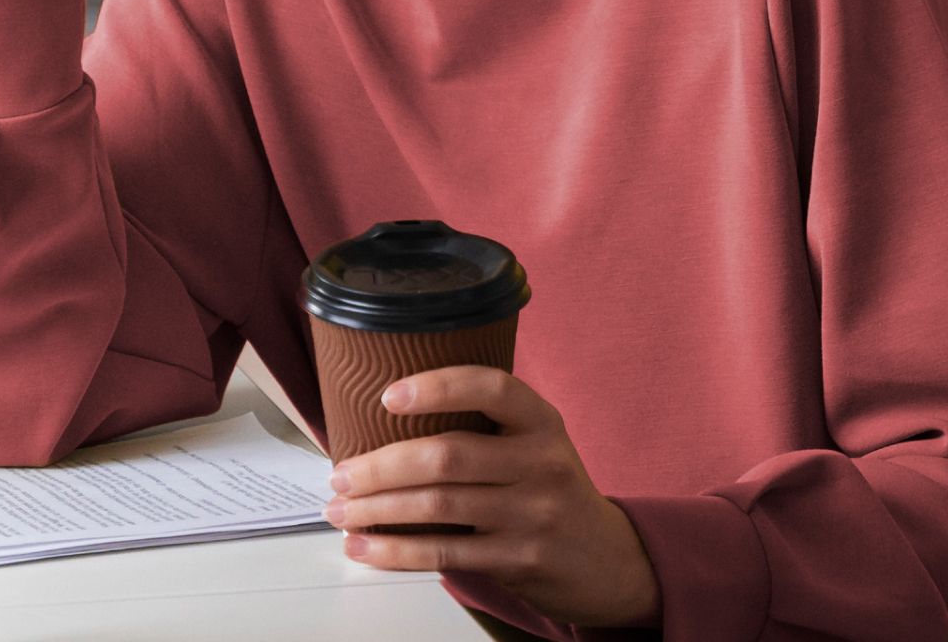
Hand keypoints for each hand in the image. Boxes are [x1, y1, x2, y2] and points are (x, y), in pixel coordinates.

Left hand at [325, 367, 659, 628]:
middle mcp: (541, 463)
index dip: (438, 387)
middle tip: (340, 474)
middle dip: (380, 466)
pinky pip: (444, 553)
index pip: (492, 388)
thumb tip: (387, 423)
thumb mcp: (536, 447)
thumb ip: (485, 430)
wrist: (607, 560)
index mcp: (541, 423)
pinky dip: (395, 551)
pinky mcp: (520, 559)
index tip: (388, 395)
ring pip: (438, 505)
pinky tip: (364, 548)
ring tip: (340, 510)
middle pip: (447, 455)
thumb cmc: (551, 493)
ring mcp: (533, 514)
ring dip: (376, 509)